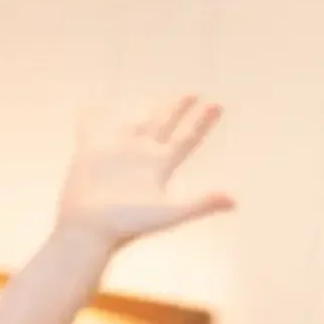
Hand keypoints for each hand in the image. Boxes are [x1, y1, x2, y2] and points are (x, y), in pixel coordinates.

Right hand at [56, 95, 234, 246]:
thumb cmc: (127, 224)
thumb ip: (200, 204)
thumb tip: (234, 201)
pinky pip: (92, 128)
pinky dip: (91, 118)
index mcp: (160, 166)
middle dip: (178, 109)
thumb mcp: (169, 212)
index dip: (202, 122)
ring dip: (147, 112)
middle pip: (165, 126)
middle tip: (193, 93)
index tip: (217, 105)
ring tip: (157, 102)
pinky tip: (90, 109)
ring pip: (135, 125)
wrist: (89, 231)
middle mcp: (141, 157)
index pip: (187, 138)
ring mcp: (116, 153)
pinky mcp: (91, 152)